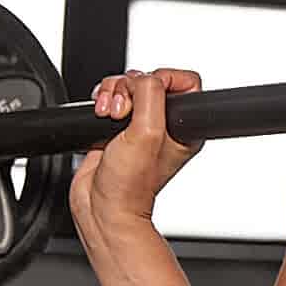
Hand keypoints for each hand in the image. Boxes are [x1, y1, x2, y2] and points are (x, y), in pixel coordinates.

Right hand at [69, 68, 204, 227]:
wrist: (101, 206)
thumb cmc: (129, 184)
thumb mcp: (147, 133)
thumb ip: (150, 96)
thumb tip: (142, 79)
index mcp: (183, 127)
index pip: (186, 83)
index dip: (164, 79)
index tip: (148, 92)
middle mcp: (163, 125)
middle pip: (150, 80)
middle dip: (130, 88)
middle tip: (122, 111)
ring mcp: (139, 125)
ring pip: (127, 86)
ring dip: (113, 94)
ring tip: (109, 115)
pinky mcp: (117, 127)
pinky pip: (111, 97)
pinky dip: (102, 100)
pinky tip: (100, 116)